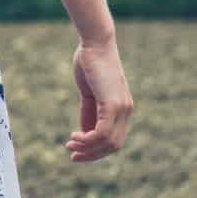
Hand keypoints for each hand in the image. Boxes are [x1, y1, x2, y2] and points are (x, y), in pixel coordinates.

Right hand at [65, 33, 133, 162]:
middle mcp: (126, 110)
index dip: (97, 149)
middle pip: (113, 145)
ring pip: (109, 142)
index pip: (114, 138)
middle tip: (72, 155)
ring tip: (70, 146)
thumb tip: (85, 133)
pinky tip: (75, 136)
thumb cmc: (90, 61)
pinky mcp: (113, 104)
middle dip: (92, 154)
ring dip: (88, 149)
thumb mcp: (89, 92)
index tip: (77, 150)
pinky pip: (103, 132)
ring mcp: (122, 108)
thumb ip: (89, 112)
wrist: (95, 42)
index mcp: (122, 107)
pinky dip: (88, 140)